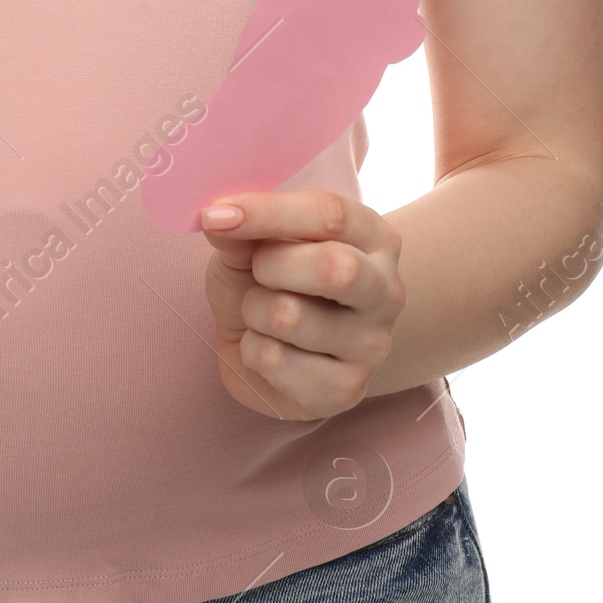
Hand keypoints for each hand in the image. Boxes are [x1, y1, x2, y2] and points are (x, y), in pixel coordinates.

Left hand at [200, 188, 404, 420]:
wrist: (273, 350)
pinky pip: (274, 360)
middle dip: (271, 265)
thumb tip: (220, 217)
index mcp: (374, 238)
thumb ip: (244, 229)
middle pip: (335, 268)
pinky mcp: (345, 390)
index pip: (330, 215)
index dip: (270, 211)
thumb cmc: (271, 283)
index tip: (216, 214)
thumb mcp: (253, 244)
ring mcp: (372, 346)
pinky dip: (251, 350)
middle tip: (254, 271)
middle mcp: (386, 291)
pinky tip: (269, 348)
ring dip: (253, 310)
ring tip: (262, 313)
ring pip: (290, 316)